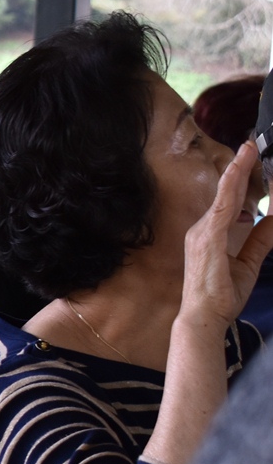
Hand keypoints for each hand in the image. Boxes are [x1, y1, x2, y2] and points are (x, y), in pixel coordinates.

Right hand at [182, 141, 272, 325]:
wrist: (204, 316)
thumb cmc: (219, 295)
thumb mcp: (249, 263)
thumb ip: (261, 239)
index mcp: (211, 234)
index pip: (231, 201)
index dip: (243, 181)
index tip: (254, 162)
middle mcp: (203, 228)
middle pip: (228, 193)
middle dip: (243, 169)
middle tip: (253, 146)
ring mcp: (203, 231)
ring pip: (226, 194)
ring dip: (239, 170)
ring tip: (249, 149)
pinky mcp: (208, 236)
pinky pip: (222, 205)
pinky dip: (232, 185)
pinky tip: (239, 170)